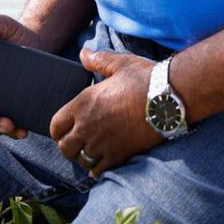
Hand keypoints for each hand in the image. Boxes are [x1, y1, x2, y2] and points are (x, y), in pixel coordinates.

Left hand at [49, 48, 164, 177]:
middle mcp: (88, 126)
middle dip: (68, 146)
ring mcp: (102, 143)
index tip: (64, 130)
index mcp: (83, 103)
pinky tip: (101, 164)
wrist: (167, 98)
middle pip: (65, 147)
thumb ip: (98, 60)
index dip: (58, 129)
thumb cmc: (144, 79)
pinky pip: (98, 170)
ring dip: (83, 157)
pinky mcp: (118, 155)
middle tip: (77, 143)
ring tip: (91, 152)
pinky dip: (96, 169)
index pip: (56, 125)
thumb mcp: (119, 64)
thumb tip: (83, 53)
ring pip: (81, 160)